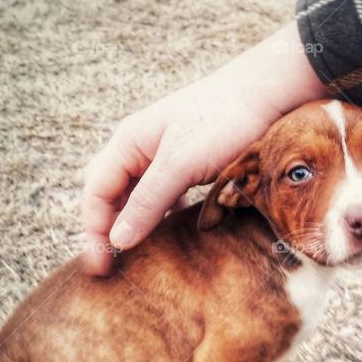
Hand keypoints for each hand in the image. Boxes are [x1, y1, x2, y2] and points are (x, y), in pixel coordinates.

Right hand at [82, 22, 327, 275]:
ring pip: (134, 195)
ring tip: (135, 256)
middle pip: (108, 193)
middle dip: (104, 228)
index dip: (93, 230)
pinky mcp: (186, 161)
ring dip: (131, 224)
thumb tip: (118, 241)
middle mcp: (139, 147)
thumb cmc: (224, 120)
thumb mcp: (182, 164)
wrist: (267, 94)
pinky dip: (160, 215)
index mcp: (128, 142)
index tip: (101, 266)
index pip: (95, 192)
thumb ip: (149, 202)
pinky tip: (171, 232)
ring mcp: (162, 153)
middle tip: (109, 267)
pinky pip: (162, 193)